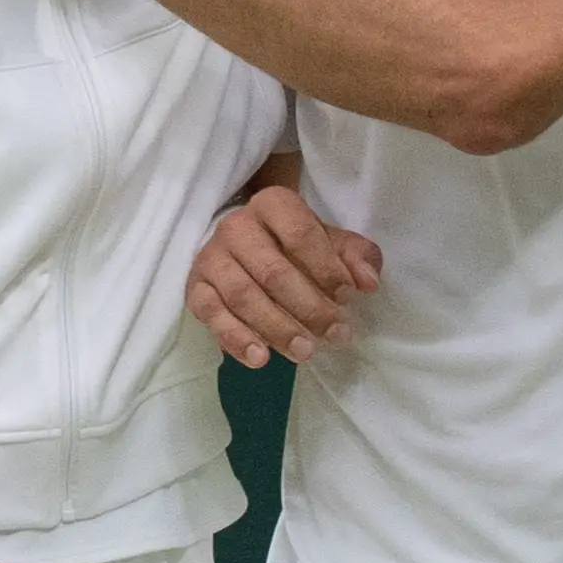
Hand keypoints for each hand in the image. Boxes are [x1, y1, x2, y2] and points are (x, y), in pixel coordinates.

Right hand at [186, 186, 385, 368]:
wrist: (244, 244)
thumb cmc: (293, 243)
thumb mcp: (328, 240)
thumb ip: (355, 255)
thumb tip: (368, 281)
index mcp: (272, 205)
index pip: (300, 233)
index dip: (326, 267)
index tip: (348, 297)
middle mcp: (236, 226)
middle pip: (272, 271)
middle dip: (308, 307)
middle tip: (335, 334)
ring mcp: (212, 257)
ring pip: (242, 295)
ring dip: (275, 327)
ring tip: (304, 353)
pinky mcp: (195, 287)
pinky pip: (211, 314)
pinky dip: (235, 337)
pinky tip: (260, 358)